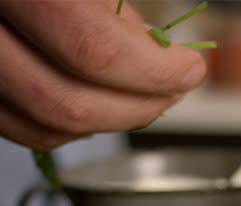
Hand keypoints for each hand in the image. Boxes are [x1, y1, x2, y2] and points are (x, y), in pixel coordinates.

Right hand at [0, 0, 206, 150]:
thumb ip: (110, 4)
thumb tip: (154, 49)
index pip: (92, 47)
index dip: (154, 70)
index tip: (189, 68)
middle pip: (66, 103)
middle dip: (139, 106)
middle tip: (174, 88)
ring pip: (44, 126)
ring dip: (112, 122)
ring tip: (148, 96)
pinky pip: (22, 128)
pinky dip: (73, 126)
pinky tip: (101, 102)